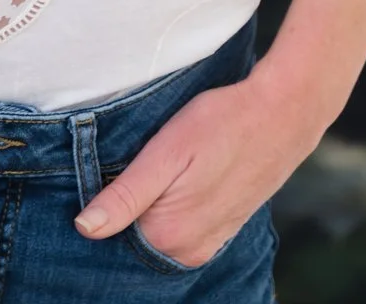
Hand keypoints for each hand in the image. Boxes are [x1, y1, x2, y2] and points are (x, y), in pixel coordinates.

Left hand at [74, 74, 315, 267]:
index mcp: (168, 235)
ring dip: (154, 200)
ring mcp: (208, 243)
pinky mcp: (221, 230)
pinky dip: (173, 204)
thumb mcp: (166, 152)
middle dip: (130, 200)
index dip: (107, 194)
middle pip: (135, 230)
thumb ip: (125, 196)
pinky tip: (184, 174)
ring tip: (171, 162)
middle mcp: (188, 251)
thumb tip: (84, 228)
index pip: (111, 228)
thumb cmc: (221, 123)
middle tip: (150, 158)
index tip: (122, 164)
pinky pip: (182, 225)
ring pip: (158, 226)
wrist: (282, 114)